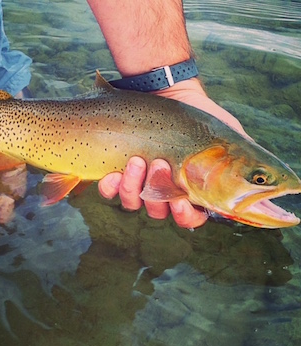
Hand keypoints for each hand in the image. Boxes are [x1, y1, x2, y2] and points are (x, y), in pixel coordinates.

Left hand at [98, 78, 245, 228]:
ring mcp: (140, 183)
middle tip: (161, 164)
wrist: (169, 94)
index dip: (184, 216)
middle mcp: (163, 192)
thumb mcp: (228, 137)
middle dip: (158, 192)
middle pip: (157, 211)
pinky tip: (114, 173)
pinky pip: (110, 191)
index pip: (188, 218)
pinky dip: (111, 186)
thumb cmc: (200, 118)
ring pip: (133, 202)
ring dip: (134, 186)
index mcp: (188, 190)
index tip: (181, 201)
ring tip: (138, 161)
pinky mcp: (120, 171)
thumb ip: (241, 162)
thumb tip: (267, 181)